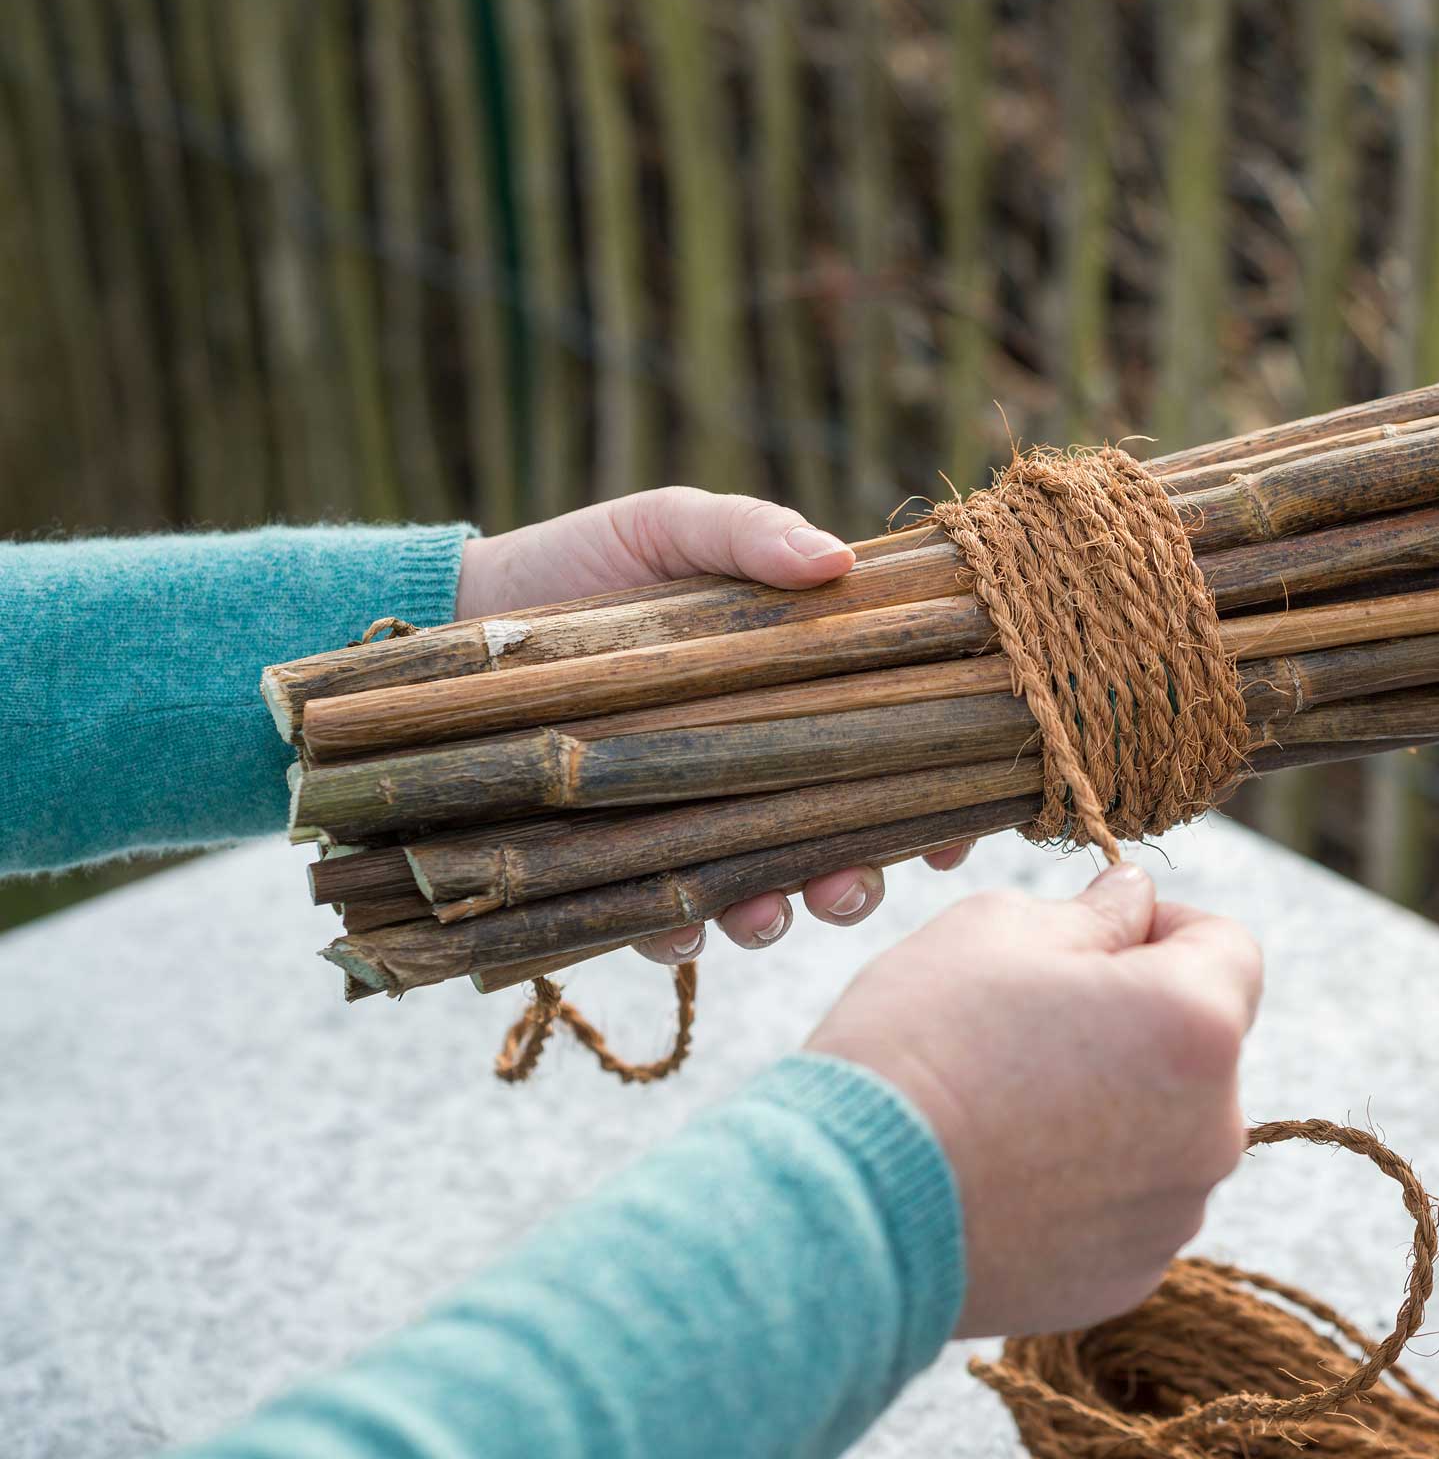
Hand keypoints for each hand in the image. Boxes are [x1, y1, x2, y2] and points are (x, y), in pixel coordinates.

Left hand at [453, 489, 972, 962]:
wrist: (459, 608)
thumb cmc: (584, 560)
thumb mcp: (672, 527)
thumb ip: (750, 534)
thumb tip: (837, 559)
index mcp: (800, 691)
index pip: (895, 751)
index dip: (938, 799)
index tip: (958, 835)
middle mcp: (759, 765)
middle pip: (842, 840)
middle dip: (864, 879)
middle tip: (860, 887)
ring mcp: (692, 817)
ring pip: (765, 891)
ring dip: (783, 914)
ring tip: (772, 912)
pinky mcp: (618, 859)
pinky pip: (665, 917)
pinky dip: (683, 930)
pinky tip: (682, 924)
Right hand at [804, 864, 1262, 1336]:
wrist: (844, 1205)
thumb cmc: (920, 1045)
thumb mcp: (996, 929)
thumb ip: (1093, 911)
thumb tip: (1132, 901)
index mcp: (1196, 1026)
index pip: (1229, 948)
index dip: (1166, 926)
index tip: (1101, 933)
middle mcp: (1212, 1129)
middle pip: (1197, 1047)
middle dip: (1134, 1020)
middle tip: (1030, 1021)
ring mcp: (1172, 1215)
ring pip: (1163, 1128)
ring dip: (1112, 1103)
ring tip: (1002, 1103)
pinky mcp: (1126, 1278)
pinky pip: (1125, 1204)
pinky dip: (1083, 1182)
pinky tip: (1001, 1172)